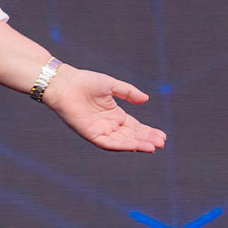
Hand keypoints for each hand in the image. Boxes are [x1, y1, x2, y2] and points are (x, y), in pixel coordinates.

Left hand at [40, 66, 165, 152]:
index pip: (135, 127)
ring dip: (137, 144)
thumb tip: (145, 99)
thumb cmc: (84, 81)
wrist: (65, 82)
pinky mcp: (90, 134)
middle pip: (131, 136)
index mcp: (114, 114)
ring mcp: (99, 130)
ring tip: (153, 146)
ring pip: (122, 142)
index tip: (162, 136)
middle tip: (162, 143)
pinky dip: (122, 145)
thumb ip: (128, 92)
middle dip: (146, 139)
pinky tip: (135, 145)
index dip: (148, 132)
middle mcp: (108, 125)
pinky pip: (108, 143)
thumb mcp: (111, 85)